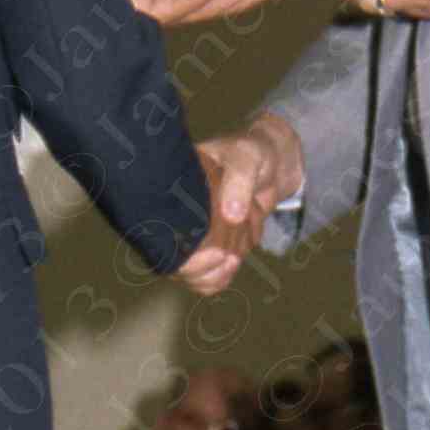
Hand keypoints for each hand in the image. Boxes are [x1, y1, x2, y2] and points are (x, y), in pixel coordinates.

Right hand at [177, 117, 304, 296]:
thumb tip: (231, 215)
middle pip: (170, 259)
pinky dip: (221, 275)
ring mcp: (190, 232)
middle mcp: (175, 214)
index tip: (214, 253)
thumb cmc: (253, 153)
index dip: (179, 251)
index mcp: (172, 188)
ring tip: (234, 258)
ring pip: (188, 272)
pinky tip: (235, 260)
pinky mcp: (206, 245)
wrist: (271, 165)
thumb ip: (240, 181)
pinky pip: (204, 274)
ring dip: (213, 273)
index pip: (157, 226)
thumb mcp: (247, 158)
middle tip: (228, 258)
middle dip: (200, 268)